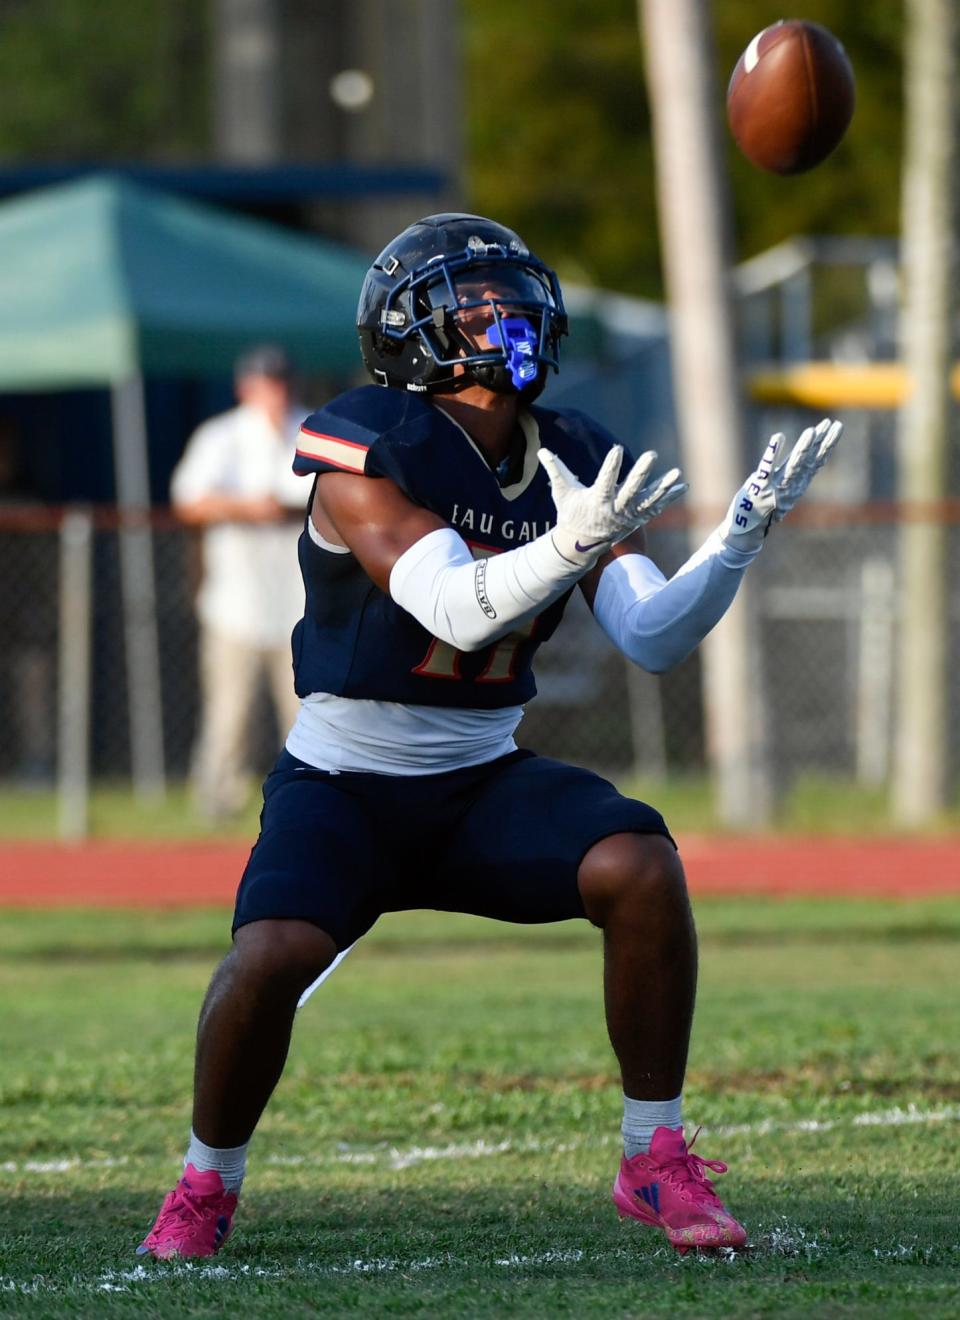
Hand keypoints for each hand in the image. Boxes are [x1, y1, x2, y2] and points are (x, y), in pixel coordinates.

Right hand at [538, 444, 686, 565]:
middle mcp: (615, 509)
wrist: (582, 544)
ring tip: (677, 473)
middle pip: (631, 489)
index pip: (605, 481)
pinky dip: (669, 497)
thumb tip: (542, 450)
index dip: (611, 466)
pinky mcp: (638, 518)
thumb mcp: (562, 493)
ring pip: (649, 499)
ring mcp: (629, 515)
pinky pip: (657, 507)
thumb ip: (555, 470)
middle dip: (641, 472)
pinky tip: (682, 485)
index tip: (617, 450)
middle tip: (652, 455)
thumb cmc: (571, 513)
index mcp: (596, 501)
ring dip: (663, 486)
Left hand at [718, 418, 842, 551]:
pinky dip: (773, 452)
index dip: (827, 444)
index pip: (816, 461)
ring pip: (794, 464)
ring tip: (812, 430)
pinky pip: (767, 467)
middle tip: (835, 423)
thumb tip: (803, 462)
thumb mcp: (782, 492)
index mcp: (797, 485)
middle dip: (823, 442)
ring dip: (803, 447)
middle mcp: (790, 485)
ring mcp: (776, 487)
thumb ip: (792, 476)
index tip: (837, 427)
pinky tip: (778, 436)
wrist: (747, 530)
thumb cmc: (763, 509)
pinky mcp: (759, 487)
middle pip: (810, 460)